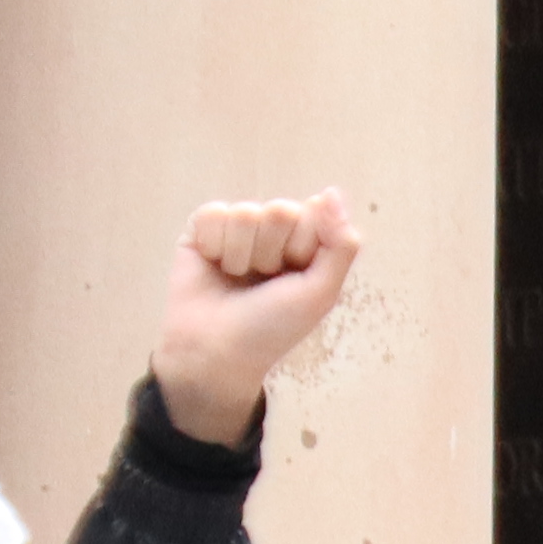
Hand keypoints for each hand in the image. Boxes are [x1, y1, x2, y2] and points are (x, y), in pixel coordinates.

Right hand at [148, 193, 359, 446]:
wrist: (216, 350)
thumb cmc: (273, 326)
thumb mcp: (321, 291)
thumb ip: (340, 244)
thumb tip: (331, 192)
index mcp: (308, 243)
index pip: (315, 214)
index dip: (305, 249)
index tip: (296, 277)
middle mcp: (275, 232)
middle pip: (281, 210)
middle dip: (273, 252)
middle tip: (264, 281)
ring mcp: (238, 229)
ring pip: (246, 213)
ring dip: (243, 255)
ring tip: (238, 279)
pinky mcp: (202, 230)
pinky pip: (213, 214)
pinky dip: (215, 246)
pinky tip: (214, 267)